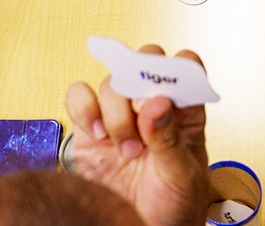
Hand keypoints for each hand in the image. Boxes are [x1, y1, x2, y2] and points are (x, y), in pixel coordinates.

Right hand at [64, 45, 209, 225]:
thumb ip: (170, 139)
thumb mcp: (182, 175)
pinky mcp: (89, 127)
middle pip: (144, 62)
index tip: (168, 88)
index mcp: (185, 110)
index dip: (178, 67)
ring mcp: (119, 114)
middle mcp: (151, 105)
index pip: (186, 67)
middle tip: (142, 111)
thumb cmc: (174, 203)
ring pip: (111, 81)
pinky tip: (98, 136)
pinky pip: (78, 95)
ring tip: (127, 148)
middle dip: (141, 83)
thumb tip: (158, 103)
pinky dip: (84, 108)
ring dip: (117, 112)